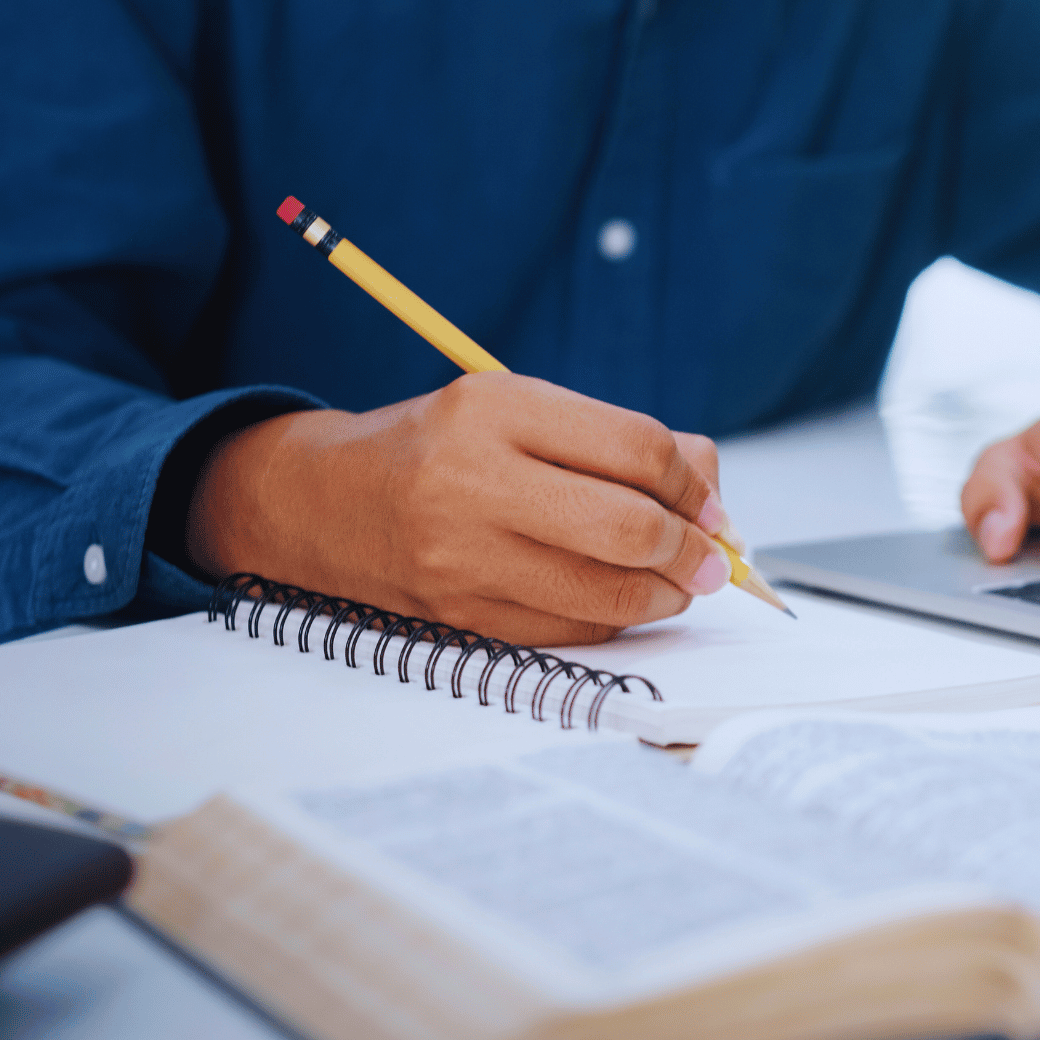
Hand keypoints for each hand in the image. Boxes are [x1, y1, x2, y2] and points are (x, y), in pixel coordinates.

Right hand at [186, 371, 728, 644]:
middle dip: (690, 549)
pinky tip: (620, 601)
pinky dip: (614, 620)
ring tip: (677, 583)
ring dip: (665, 594)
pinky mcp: (461, 617)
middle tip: (709, 557)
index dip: (693, 484)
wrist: (327, 504)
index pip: (636, 449)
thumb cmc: (443, 449)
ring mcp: (462, 557)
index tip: (709, 505)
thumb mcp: (521, 410)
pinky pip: (571, 631)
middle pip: (628, 528)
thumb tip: (712, 490)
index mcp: (495, 409)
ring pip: (607, 594)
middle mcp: (474, 481)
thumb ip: (619, 441)